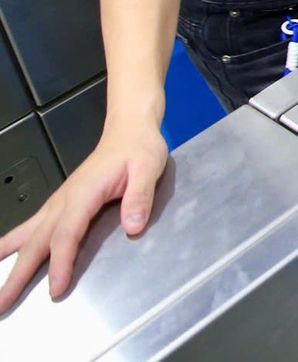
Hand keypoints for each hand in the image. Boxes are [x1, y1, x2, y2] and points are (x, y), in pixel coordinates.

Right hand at [0, 119, 168, 310]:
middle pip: (36, 242)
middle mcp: (64, 200)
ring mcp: (58, 202)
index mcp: (83, 194)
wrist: (128, 131)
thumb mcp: (148, 168)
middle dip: (18, 274)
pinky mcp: (59, 204)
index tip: (56, 288)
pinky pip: (31, 227)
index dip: (60, 262)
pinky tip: (2, 255)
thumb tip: (133, 227)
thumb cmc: (138, 149)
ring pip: (27, 236)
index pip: (67, 234)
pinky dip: (12, 244)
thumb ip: (140, 197)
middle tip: (3, 303)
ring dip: (9, 261)